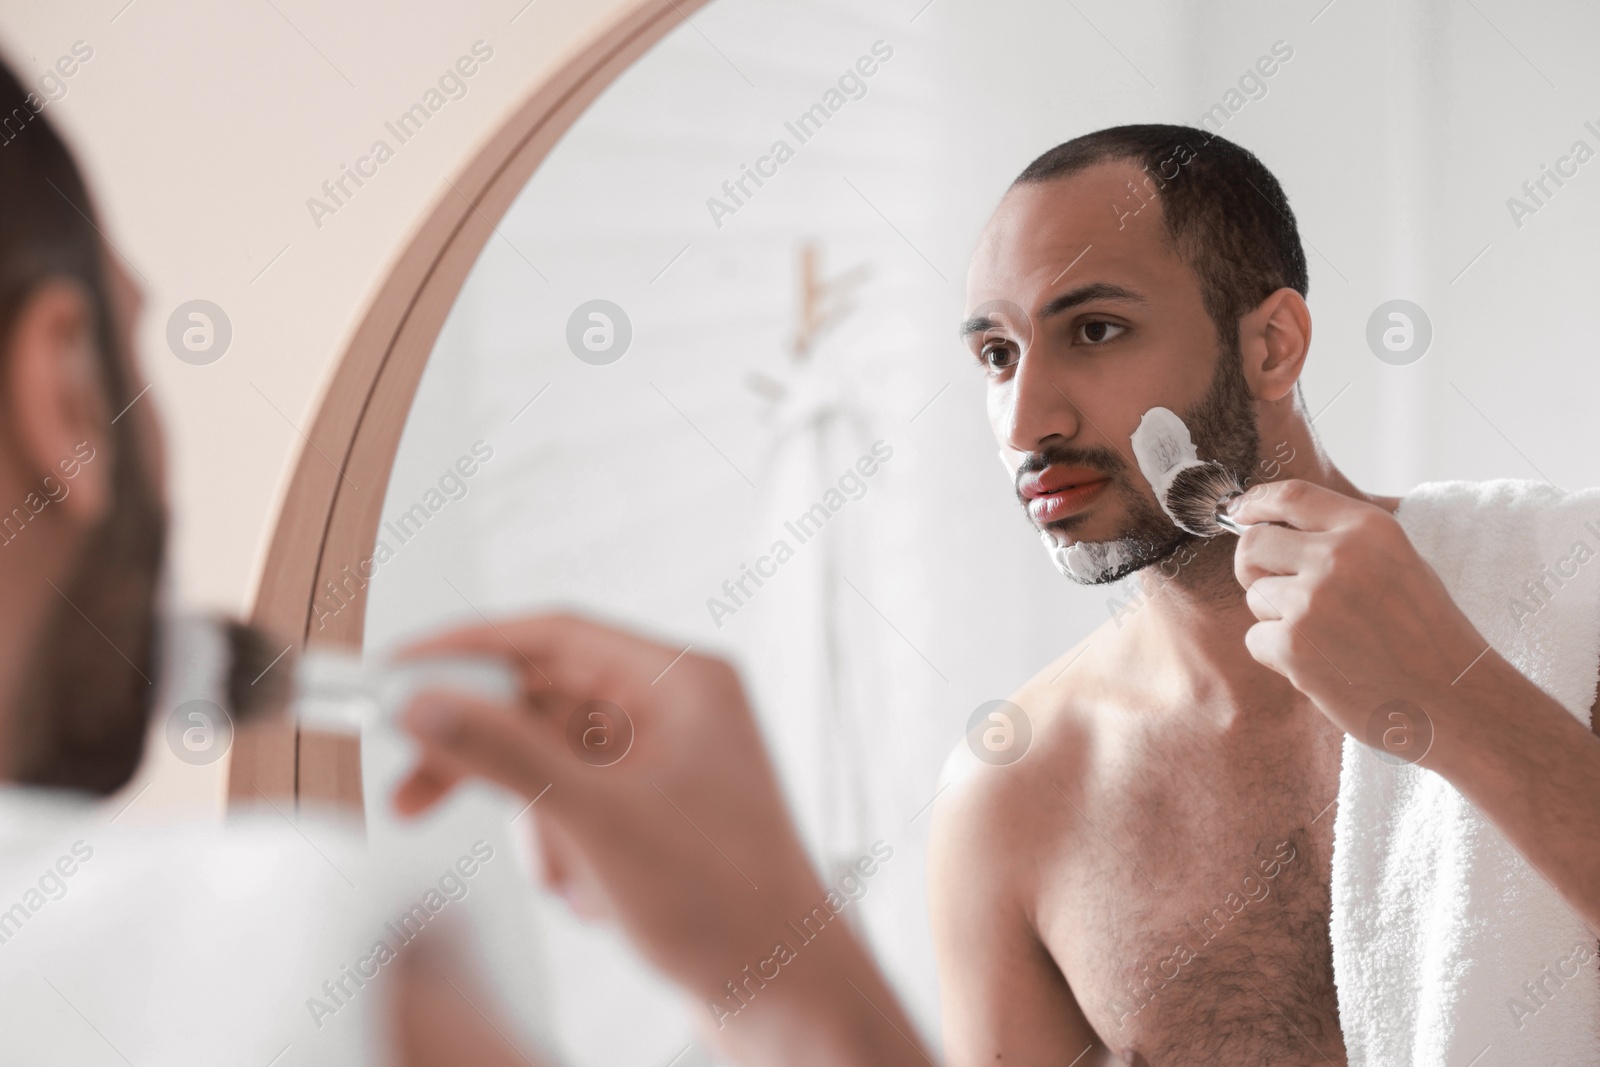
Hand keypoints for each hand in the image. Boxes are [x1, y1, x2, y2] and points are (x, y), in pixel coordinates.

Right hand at [391, 613, 930, 1065]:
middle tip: (410, 793)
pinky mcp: (651, 815)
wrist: (786, 996)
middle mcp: (677, 711)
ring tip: (572, 881)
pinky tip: (597, 898)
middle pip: (541, 702)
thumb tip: (425, 702)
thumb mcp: (599, 822)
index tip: (396, 670)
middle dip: (484, 758)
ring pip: (549, 765)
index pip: (555, 636)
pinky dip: (563, 854)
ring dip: (537, 827)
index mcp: (684, 681)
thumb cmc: (728, 907)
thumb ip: (506, 754)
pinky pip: (572, 809)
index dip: (468, 650)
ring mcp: (664, 764)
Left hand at [1228, 479, 1491, 765]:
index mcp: (1369, 529)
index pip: (1292, 496)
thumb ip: (1344, 542)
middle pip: (1254, 544)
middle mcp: (1338, 557)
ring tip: (1330, 640)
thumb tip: (1273, 526)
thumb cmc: (1428, 637)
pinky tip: (1324, 666)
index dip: (1256, 502)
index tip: (1238, 512)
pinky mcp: (1294, 645)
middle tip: (1279, 590)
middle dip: (1255, 566)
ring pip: (1255, 596)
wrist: (1455, 702)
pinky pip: (1256, 639)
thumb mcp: (1400, 564)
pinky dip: (1279, 655)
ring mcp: (1312, 600)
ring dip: (1278, 619)